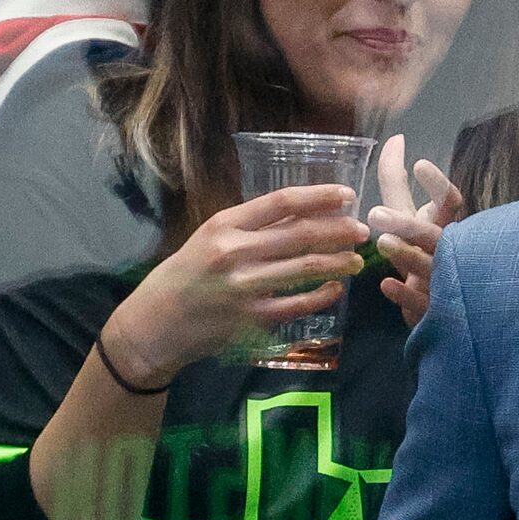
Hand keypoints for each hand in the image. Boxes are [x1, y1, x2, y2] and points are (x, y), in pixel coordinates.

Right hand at [107, 183, 367, 383]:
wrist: (156, 323)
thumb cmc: (187, 274)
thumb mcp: (210, 238)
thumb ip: (251, 227)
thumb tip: (305, 213)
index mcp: (223, 225)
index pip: (281, 202)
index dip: (319, 197)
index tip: (348, 196)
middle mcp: (234, 252)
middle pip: (300, 235)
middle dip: (339, 231)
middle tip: (362, 230)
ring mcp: (244, 288)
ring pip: (305, 269)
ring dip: (338, 262)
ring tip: (357, 259)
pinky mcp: (251, 319)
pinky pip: (298, 304)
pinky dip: (322, 296)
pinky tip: (335, 289)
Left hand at [367, 134, 464, 329]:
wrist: (438, 301)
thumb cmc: (420, 248)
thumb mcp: (407, 213)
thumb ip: (397, 180)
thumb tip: (395, 139)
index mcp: (443, 225)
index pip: (450, 202)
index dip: (437, 185)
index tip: (420, 164)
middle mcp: (446, 251)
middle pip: (435, 236)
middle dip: (410, 224)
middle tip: (376, 214)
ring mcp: (441, 282)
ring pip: (428, 268)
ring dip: (406, 256)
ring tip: (383, 243)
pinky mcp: (431, 309)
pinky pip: (420, 302)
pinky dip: (404, 294)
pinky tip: (386, 285)